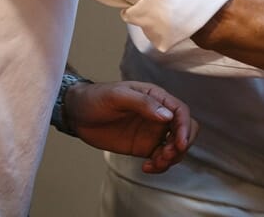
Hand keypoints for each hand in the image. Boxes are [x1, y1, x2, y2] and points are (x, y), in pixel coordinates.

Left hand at [63, 80, 198, 173]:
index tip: (179, 143)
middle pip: (186, 129)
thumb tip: (167, 116)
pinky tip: (147, 168)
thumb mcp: (117, 96)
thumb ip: (143, 103)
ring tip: (154, 163)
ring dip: (171, 158)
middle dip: (182, 144)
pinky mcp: (145, 147)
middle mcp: (159, 115)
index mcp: (156, 98)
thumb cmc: (96, 97)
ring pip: (176, 146)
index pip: (181, 111)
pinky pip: (162, 158)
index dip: (184, 127)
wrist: (77, 113)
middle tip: (165, 154)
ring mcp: (153, 132)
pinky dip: (161, 166)